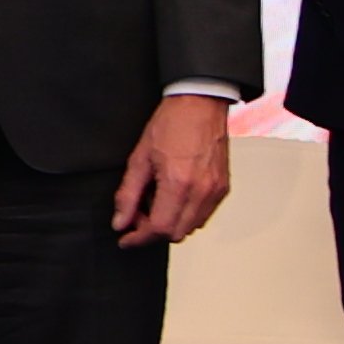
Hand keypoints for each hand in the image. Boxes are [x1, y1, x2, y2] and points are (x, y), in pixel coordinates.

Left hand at [110, 95, 238, 248]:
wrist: (200, 105)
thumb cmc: (170, 124)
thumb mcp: (139, 158)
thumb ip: (128, 194)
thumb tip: (120, 221)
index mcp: (178, 183)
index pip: (159, 228)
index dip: (139, 238)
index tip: (126, 239)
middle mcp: (201, 191)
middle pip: (175, 233)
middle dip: (153, 230)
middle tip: (138, 213)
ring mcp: (215, 191)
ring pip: (191, 227)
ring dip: (170, 223)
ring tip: (156, 200)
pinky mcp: (223, 188)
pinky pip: (203, 215)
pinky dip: (186, 214)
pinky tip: (173, 195)